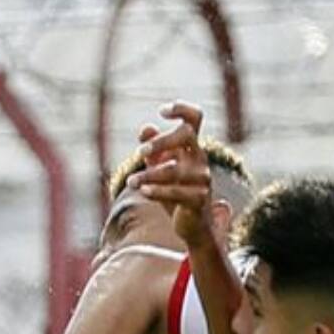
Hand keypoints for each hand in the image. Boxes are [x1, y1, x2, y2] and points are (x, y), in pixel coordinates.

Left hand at [125, 101, 212, 248]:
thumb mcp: (160, 169)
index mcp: (191, 147)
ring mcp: (202, 179)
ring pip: (175, 170)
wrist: (192, 225)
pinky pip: (177, 192)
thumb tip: (145, 129)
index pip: (195, 118)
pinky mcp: (200, 199)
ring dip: (149, 175)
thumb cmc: (175, 191)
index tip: (162, 111)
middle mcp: (200, 158)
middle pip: (187, 135)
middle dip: (161, 141)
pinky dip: (158, 191)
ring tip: (131, 182)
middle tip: (140, 153)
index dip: (181, 109)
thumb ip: (152, 150)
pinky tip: (143, 192)